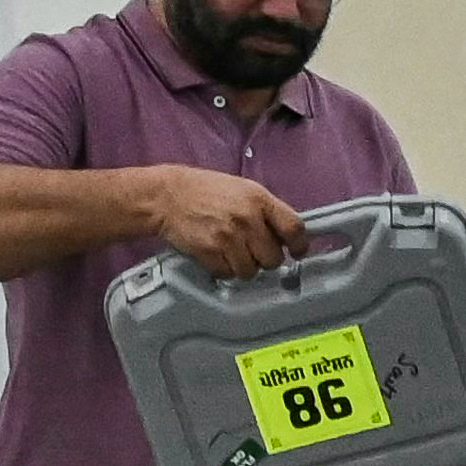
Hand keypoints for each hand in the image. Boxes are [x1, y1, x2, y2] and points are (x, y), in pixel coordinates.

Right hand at [147, 167, 309, 278]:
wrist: (166, 195)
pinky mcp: (209, 252)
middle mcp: (246, 218)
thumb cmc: (205, 191)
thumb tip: (289, 237)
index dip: (299, 245)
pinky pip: (228, 274)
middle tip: (252, 249)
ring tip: (231, 250)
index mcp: (259, 199)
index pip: (294, 228)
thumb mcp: (243, 190)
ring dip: (244, 266)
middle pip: (274, 258)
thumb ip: (267, 211)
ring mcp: (227, 237)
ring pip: (251, 271)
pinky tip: (216, 254)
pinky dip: (224, 269)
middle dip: (265, 258)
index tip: (296, 251)